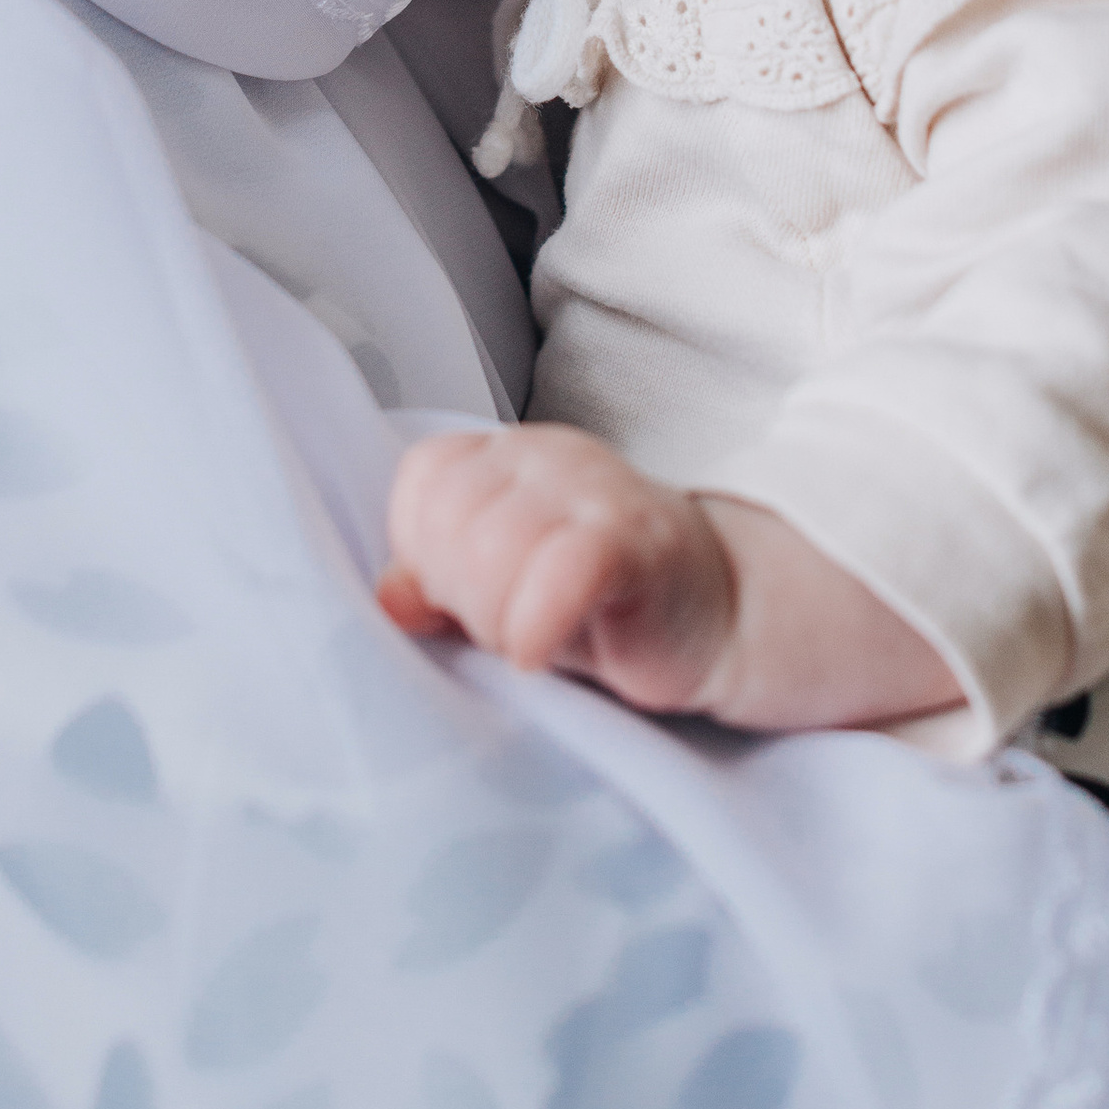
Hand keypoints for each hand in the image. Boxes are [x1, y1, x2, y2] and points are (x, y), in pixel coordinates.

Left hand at [380, 426, 742, 708]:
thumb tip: (387, 599)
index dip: (427, 554)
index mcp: (504, 456)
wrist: (721, 614)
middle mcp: (546, 455)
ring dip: (497, 618)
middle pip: (452, 520)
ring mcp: (596, 490)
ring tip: (532, 638)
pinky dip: (536, 623)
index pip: (425, 482)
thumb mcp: (503, 594)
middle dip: (462, 596)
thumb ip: (441, 589)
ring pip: (494, 547)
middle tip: (507, 626)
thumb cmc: (602, 605)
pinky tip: (541, 652)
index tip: (467, 597)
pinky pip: (564, 570)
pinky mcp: (640, 543)